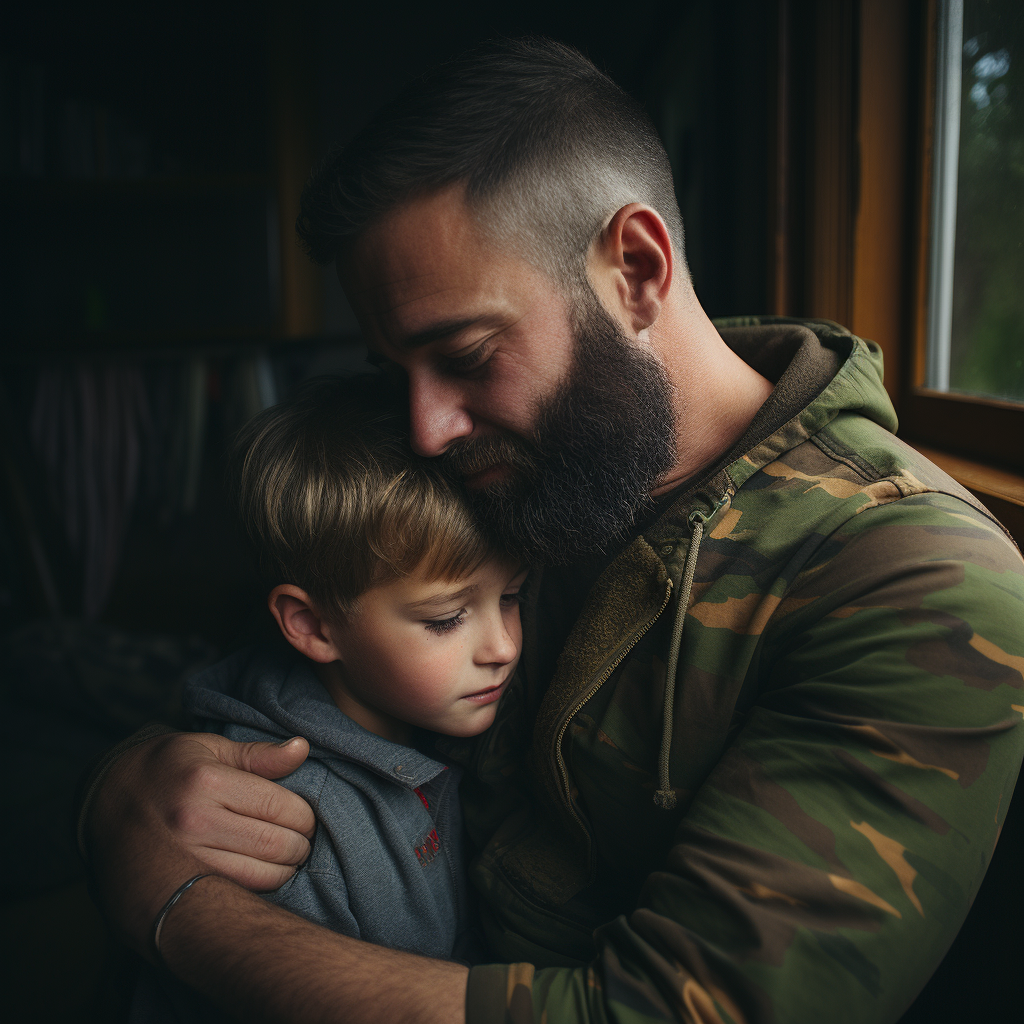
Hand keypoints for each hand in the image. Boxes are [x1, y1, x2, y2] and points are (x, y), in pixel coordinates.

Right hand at [86, 731, 315, 950]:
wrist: (104, 804)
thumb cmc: (165, 770)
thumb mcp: (207, 749)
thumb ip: (258, 754)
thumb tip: (302, 748)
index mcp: (207, 782)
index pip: (282, 807)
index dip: (305, 816)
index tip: (305, 818)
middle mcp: (194, 822)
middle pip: (276, 844)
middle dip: (300, 845)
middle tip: (300, 840)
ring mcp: (184, 859)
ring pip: (262, 876)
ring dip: (285, 870)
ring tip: (285, 857)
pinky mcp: (177, 886)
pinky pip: (235, 895)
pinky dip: (259, 889)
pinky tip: (261, 874)